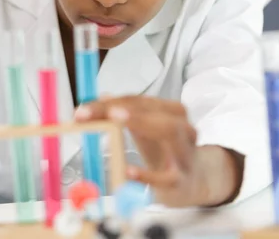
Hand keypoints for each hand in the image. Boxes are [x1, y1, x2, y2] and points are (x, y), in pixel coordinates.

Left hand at [74, 96, 239, 207]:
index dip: (109, 103)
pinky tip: (128, 171)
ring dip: (141, 122)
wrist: (196, 181)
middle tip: (95, 111)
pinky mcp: (181, 181)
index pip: (138, 101)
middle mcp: (182, 127)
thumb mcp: (145, 130)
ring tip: (115, 117)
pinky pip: (166, 177)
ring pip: (169, 131)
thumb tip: (101, 97)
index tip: (82, 110)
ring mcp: (185, 153)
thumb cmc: (166, 151)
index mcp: (171, 112)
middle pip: (152, 111)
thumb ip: (124, 114)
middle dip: (123, 107)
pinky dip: (146, 175)